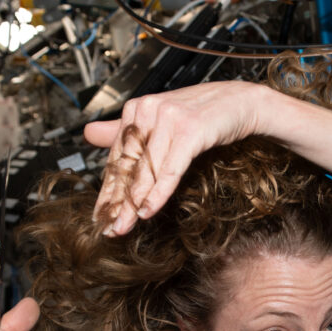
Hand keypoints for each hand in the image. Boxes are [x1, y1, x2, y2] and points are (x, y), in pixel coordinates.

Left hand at [84, 81, 266, 235]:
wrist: (243, 103)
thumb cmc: (203, 115)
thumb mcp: (161, 122)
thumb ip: (125, 130)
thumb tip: (88, 134)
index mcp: (137, 109)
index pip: (117, 156)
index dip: (108, 189)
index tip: (101, 214)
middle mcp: (149, 110)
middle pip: (128, 164)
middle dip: (117, 201)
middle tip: (108, 227)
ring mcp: (169, 118)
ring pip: (146, 169)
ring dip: (134, 202)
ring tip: (124, 226)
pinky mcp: (190, 130)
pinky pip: (170, 168)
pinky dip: (158, 192)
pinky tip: (148, 210)